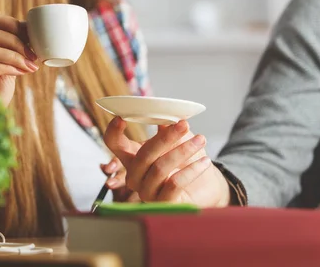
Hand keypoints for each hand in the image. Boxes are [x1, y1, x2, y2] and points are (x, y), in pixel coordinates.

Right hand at [0, 12, 38, 106]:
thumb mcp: (7, 62)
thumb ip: (13, 46)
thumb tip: (34, 29)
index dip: (13, 24)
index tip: (32, 35)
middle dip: (16, 41)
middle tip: (34, 54)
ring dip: (13, 56)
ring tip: (30, 66)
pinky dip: (7, 68)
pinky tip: (20, 73)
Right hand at [103, 117, 231, 206]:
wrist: (205, 186)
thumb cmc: (187, 160)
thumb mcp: (178, 139)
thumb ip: (168, 128)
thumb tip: (165, 115)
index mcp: (133, 157)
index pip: (114, 144)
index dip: (113, 131)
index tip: (122, 118)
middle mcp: (135, 176)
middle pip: (143, 154)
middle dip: (165, 137)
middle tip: (184, 124)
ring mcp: (147, 192)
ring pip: (160, 168)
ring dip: (183, 151)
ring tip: (201, 140)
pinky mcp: (163, 204)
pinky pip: (174, 183)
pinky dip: (191, 170)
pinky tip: (204, 161)